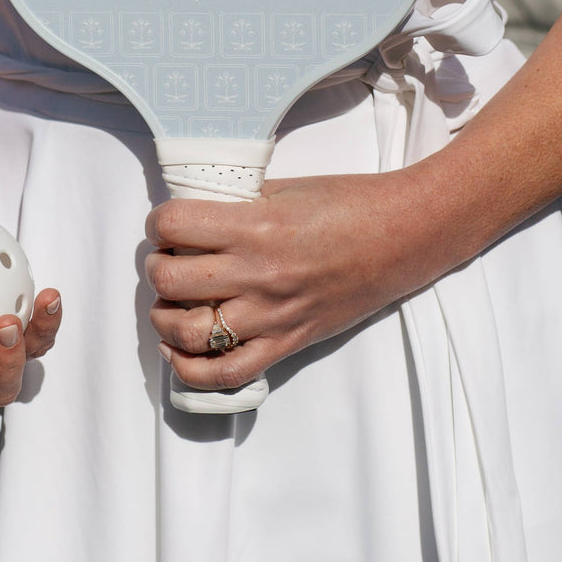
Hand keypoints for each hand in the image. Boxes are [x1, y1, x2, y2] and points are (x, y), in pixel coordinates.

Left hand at [145, 170, 444, 390]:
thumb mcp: (286, 188)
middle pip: (170, 280)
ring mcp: (273, 315)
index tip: (166, 224)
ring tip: (171, 301)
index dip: (159, 223)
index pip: (174, 226)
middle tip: (167, 258)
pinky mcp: (288, 342)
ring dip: (164, 316)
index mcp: (257, 226)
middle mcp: (259, 274)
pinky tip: (177, 348)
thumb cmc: (350, 204)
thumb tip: (196, 215)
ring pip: (188, 332)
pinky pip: (227, 373)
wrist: (405, 236)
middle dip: (156, 267)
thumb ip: (238, 202)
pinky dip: (190, 368)